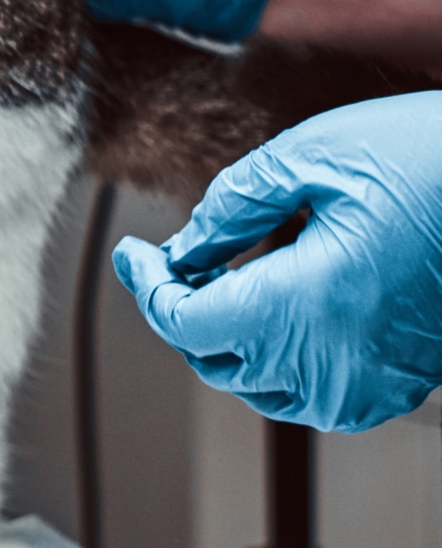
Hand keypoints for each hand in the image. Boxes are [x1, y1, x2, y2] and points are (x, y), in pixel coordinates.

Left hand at [113, 94, 441, 431]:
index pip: (184, 323)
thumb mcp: (312, 158)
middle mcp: (333, 364)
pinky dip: (286, 354)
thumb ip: (231, 208)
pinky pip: (314, 389)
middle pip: (215, 358)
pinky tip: (293, 299)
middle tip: (183, 258)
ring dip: (234, 336)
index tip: (136, 256)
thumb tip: (183, 247)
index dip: (149, 287)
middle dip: (188, 309)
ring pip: (261, 383)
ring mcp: (370, 384)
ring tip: (238, 275)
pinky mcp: (399, 385)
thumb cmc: (431, 158)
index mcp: (304, 308)